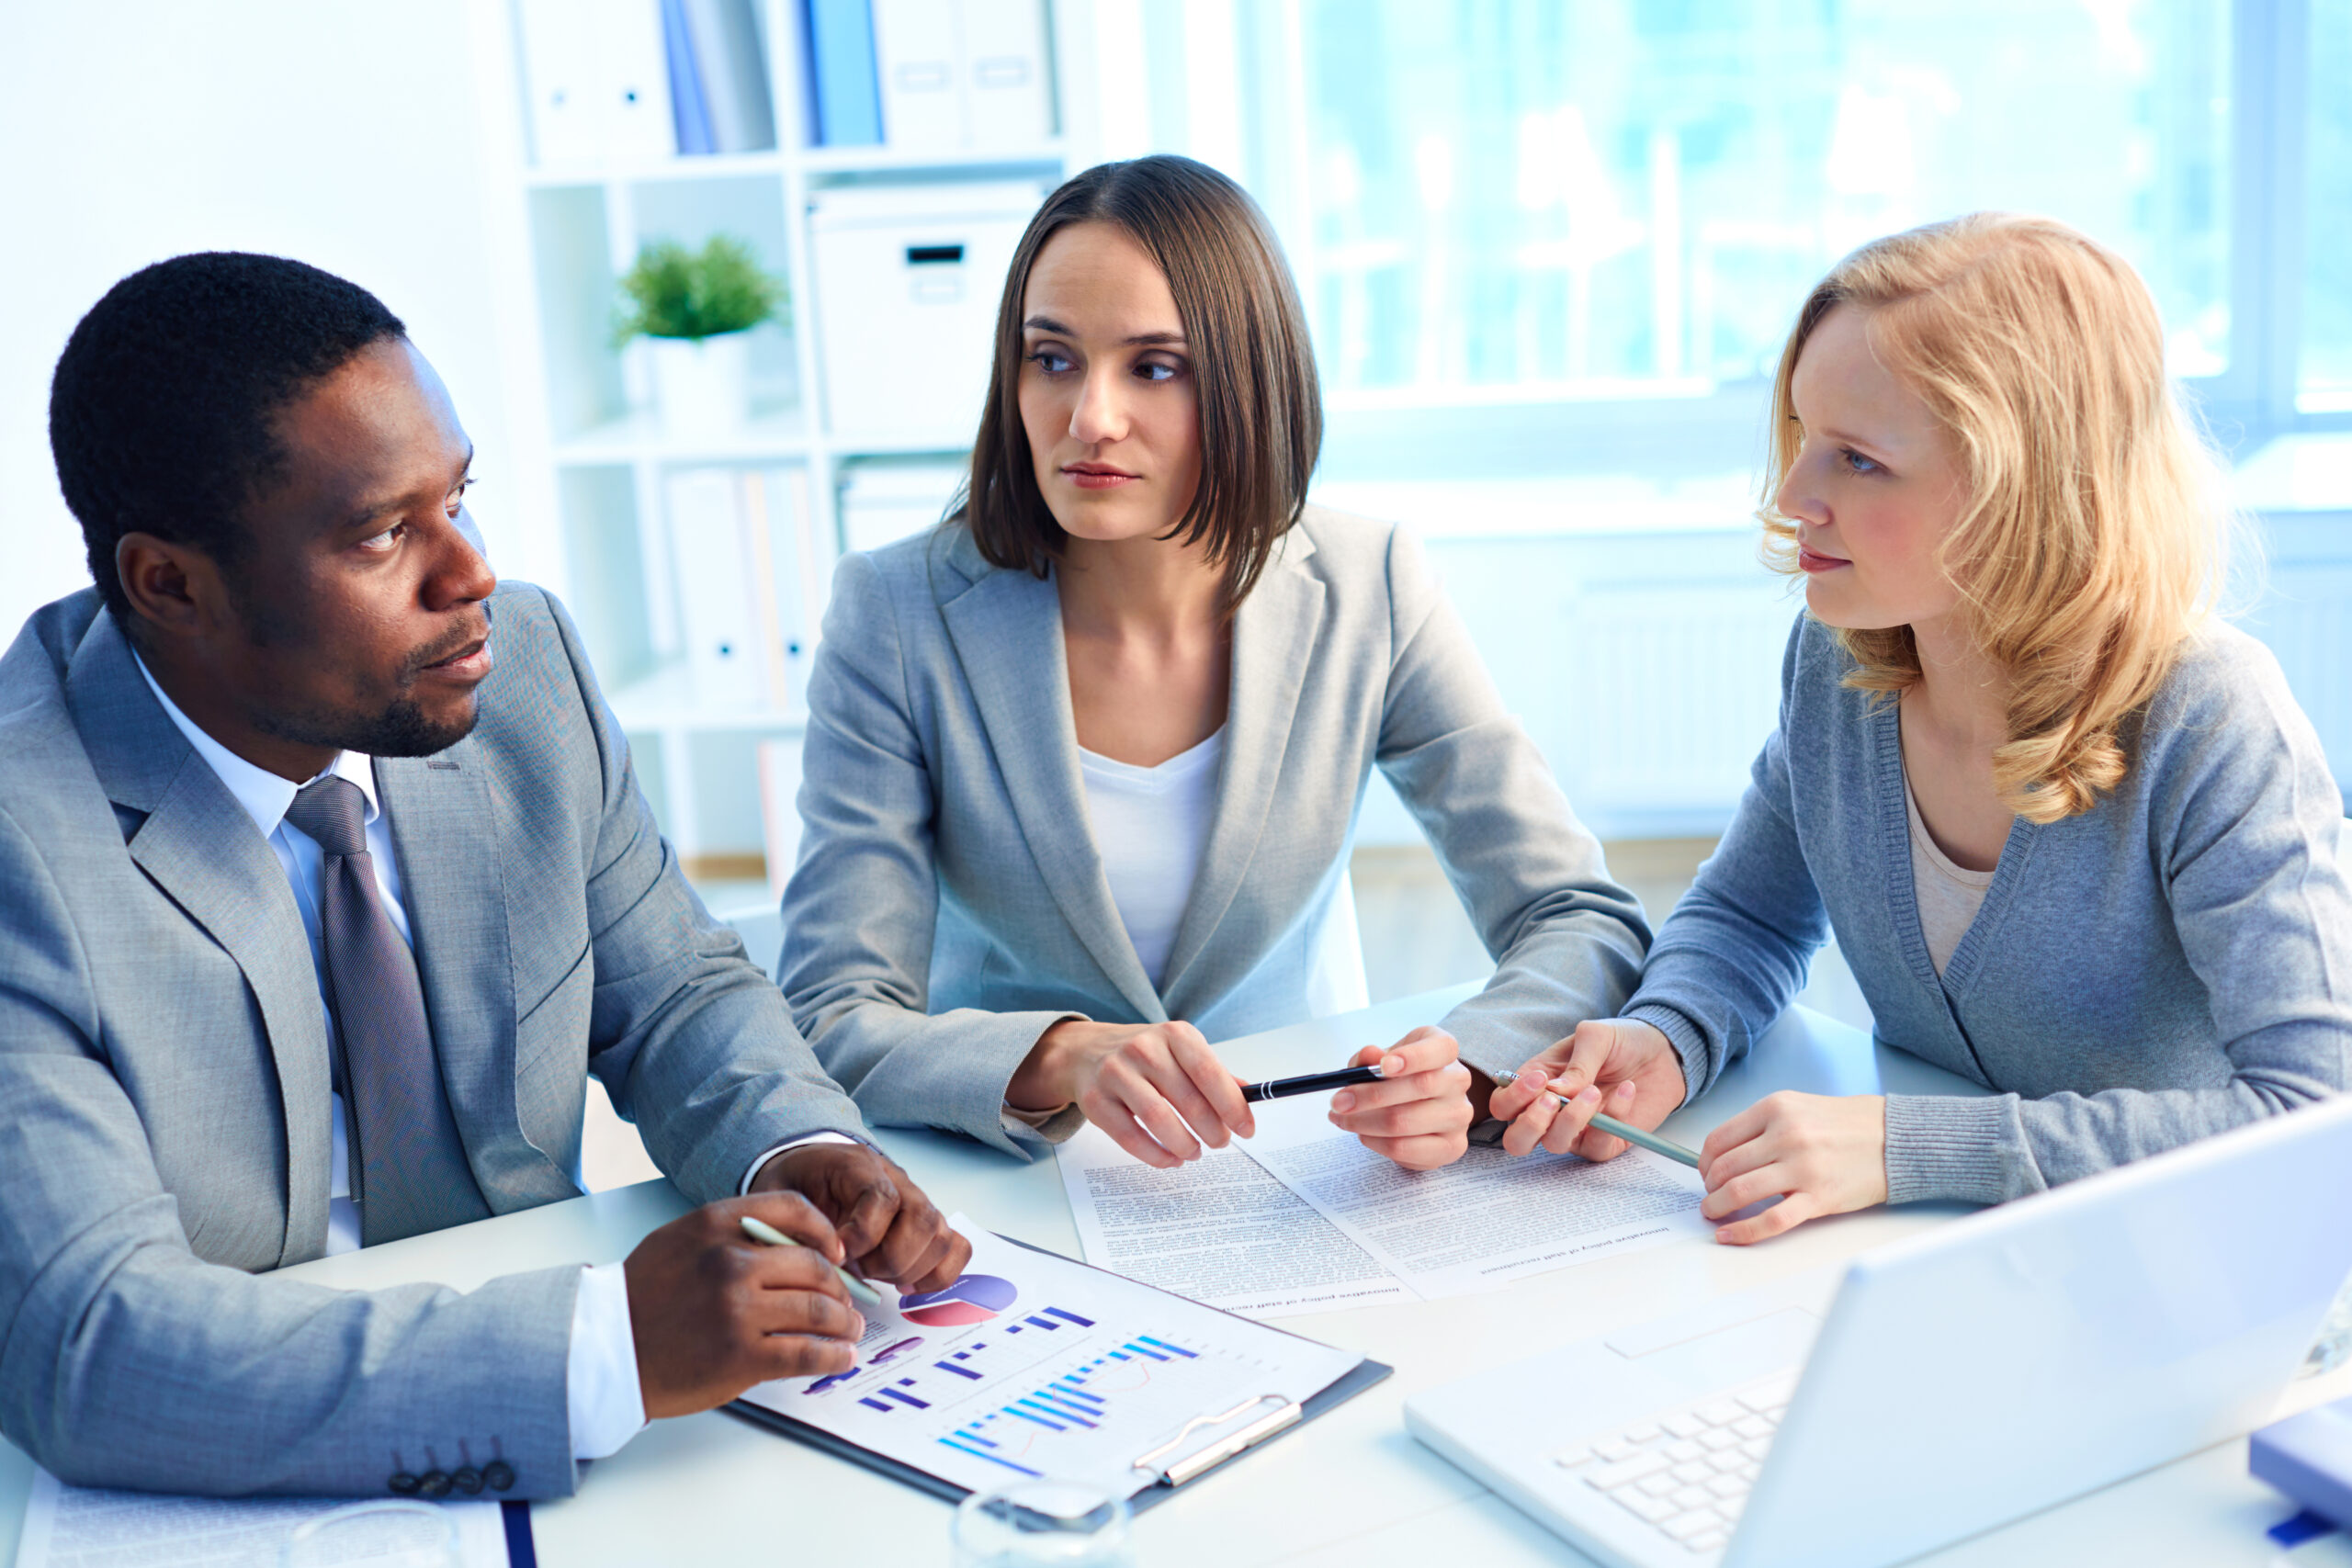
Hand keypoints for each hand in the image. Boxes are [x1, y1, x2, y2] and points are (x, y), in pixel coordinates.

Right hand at [624, 1193, 864, 1418]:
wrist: (604, 1349)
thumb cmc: (642, 1298)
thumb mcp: (680, 1240)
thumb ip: (730, 1234)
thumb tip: (791, 1246)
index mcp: (715, 1224)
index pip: (793, 1209)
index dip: (825, 1232)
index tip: (837, 1253)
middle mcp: (730, 1261)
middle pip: (814, 1265)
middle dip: (840, 1287)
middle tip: (847, 1301)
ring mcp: (737, 1309)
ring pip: (818, 1309)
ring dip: (844, 1322)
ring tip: (850, 1330)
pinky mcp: (742, 1355)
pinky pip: (807, 1352)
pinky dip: (833, 1355)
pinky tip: (841, 1356)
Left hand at [751, 1142, 969, 1292]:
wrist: (807, 1168)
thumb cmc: (795, 1185)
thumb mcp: (778, 1196)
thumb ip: (793, 1225)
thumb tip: (825, 1262)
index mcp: (857, 1166)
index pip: (882, 1198)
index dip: (864, 1235)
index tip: (840, 1257)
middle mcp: (896, 1179)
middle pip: (922, 1219)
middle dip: (892, 1259)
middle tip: (862, 1272)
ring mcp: (916, 1201)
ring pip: (941, 1236)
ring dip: (912, 1269)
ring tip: (878, 1276)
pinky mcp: (926, 1223)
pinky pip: (956, 1247)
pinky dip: (939, 1273)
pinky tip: (906, 1285)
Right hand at [1009, 1019, 1251, 1168]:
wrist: (1084, 1051)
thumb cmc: (1143, 1054)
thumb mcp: (1180, 1050)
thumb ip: (1214, 1073)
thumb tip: (1249, 1099)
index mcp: (1173, 1034)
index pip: (1209, 1072)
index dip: (1232, 1106)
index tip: (1246, 1129)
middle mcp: (1144, 1049)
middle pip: (1187, 1100)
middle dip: (1212, 1130)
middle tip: (1221, 1143)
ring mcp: (1116, 1074)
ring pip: (1158, 1120)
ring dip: (1184, 1145)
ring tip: (1195, 1152)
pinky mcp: (1095, 1101)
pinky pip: (1131, 1138)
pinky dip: (1156, 1156)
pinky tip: (1171, 1159)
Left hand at [1325, 1028, 1473, 1169]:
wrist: (1424, 1104)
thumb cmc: (1400, 1077)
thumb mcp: (1382, 1058)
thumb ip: (1369, 1057)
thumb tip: (1368, 1056)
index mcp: (1444, 1050)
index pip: (1442, 1048)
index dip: (1413, 1057)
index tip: (1383, 1065)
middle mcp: (1458, 1081)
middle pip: (1420, 1087)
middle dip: (1370, 1096)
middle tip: (1339, 1102)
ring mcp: (1459, 1116)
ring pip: (1406, 1122)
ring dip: (1364, 1123)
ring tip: (1343, 1119)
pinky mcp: (1452, 1147)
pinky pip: (1405, 1148)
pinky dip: (1375, 1142)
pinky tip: (1364, 1135)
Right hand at [1486, 1018, 1686, 1160]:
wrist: (1663, 1052)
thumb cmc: (1621, 1041)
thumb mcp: (1595, 1037)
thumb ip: (1575, 1064)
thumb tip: (1555, 1092)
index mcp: (1537, 1083)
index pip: (1504, 1105)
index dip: (1513, 1099)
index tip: (1539, 1081)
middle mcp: (1551, 1112)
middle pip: (1517, 1141)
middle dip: (1530, 1124)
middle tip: (1552, 1101)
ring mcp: (1577, 1130)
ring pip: (1554, 1145)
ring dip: (1572, 1119)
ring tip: (1596, 1091)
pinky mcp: (1605, 1142)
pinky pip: (1598, 1146)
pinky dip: (1612, 1120)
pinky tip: (1627, 1092)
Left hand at [1698, 1092, 1887, 1244]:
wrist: (1895, 1138)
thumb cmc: (1847, 1124)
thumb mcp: (1798, 1107)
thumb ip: (1762, 1126)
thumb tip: (1725, 1155)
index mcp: (1775, 1109)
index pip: (1719, 1139)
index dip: (1703, 1162)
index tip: (1704, 1173)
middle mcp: (1786, 1135)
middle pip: (1725, 1167)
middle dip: (1708, 1187)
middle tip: (1709, 1196)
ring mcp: (1802, 1167)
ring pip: (1739, 1191)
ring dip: (1717, 1207)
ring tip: (1713, 1214)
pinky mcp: (1818, 1197)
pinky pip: (1771, 1220)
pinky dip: (1743, 1231)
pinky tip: (1729, 1236)